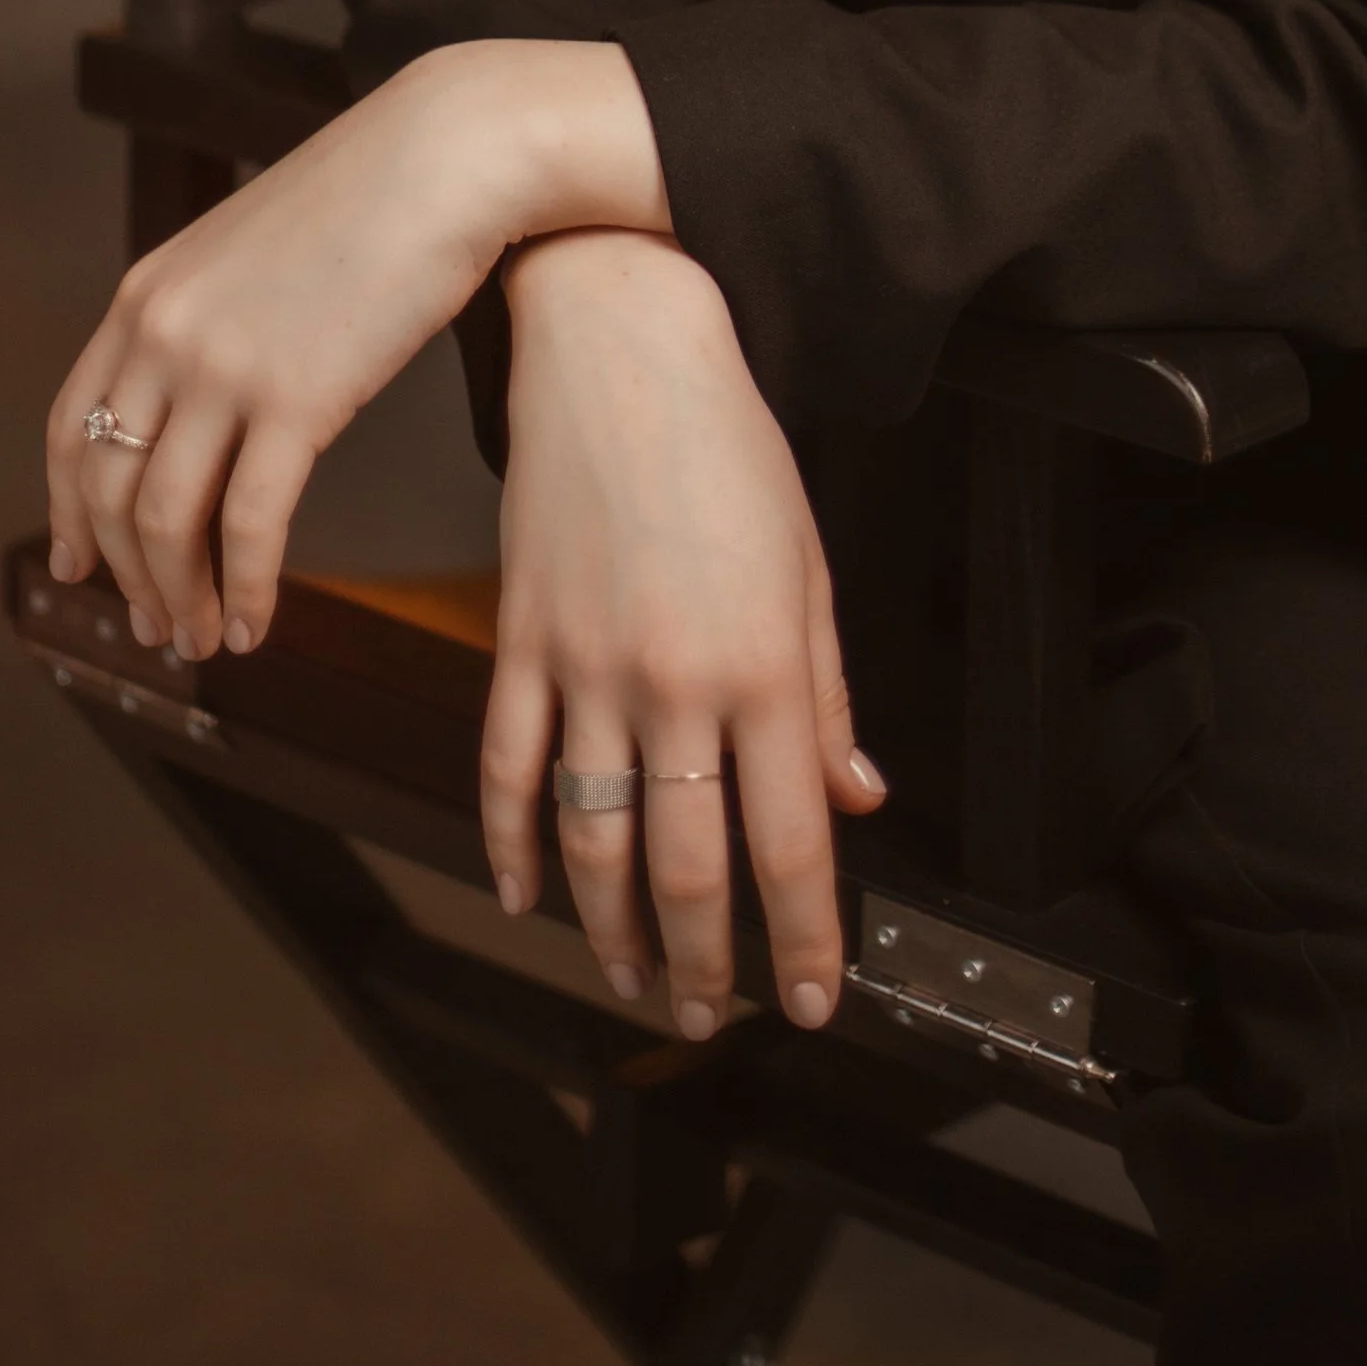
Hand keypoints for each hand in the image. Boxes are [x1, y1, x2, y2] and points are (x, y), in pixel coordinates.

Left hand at [45, 38, 662, 660]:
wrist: (448, 155)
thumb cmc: (373, 198)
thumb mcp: (253, 250)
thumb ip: (209, 317)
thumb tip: (203, 399)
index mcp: (147, 296)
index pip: (73, 428)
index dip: (66, 512)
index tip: (78, 567)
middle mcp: (165, 334)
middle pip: (108, 488)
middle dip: (127, 574)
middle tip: (159, 627)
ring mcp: (225, 367)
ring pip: (167, 520)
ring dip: (181, 597)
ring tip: (205, 639)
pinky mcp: (297, 399)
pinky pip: (250, 526)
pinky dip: (245, 589)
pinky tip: (257, 623)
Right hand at [480, 230, 884, 1037]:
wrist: (621, 349)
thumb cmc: (727, 444)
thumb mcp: (809, 565)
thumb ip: (828, 696)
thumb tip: (857, 796)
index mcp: (763, 664)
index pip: (789, 843)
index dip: (802, 941)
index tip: (812, 1000)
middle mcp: (675, 682)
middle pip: (688, 866)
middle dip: (709, 962)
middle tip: (718, 1016)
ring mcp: (587, 666)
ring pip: (593, 840)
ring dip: (615, 930)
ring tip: (638, 978)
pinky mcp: (521, 640)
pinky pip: (510, 769)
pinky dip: (514, 846)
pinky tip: (527, 895)